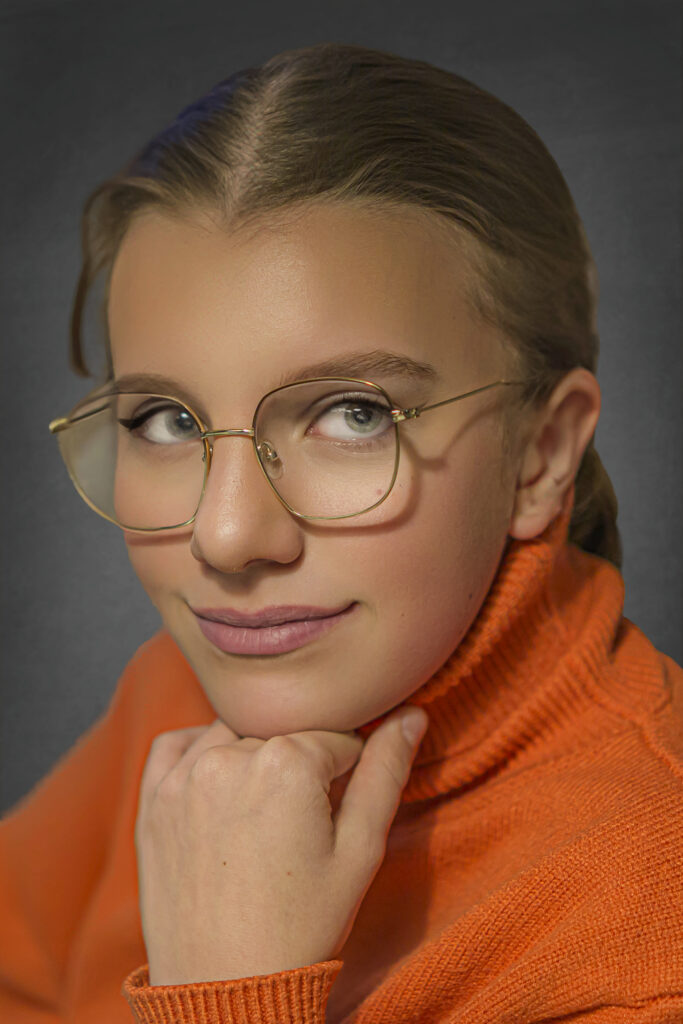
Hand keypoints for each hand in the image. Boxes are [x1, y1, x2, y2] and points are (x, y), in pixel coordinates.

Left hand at [134, 706, 428, 984]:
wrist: (226, 991)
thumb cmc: (302, 927)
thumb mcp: (360, 852)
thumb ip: (386, 773)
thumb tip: (411, 715)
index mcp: (287, 762)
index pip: (337, 738)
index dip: (348, 774)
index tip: (337, 816)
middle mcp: (230, 756)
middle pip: (284, 735)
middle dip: (300, 768)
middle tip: (300, 826)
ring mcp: (184, 776)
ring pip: (235, 734)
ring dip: (253, 759)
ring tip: (262, 817)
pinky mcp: (152, 799)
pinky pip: (176, 746)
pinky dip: (198, 753)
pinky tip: (218, 789)